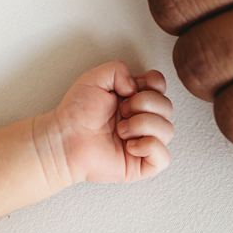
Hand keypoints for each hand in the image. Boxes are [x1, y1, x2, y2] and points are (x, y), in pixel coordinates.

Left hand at [49, 62, 172, 183]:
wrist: (64, 139)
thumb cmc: (76, 112)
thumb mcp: (95, 77)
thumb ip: (119, 69)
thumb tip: (137, 86)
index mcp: (136, 98)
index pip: (161, 85)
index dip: (150, 84)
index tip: (127, 91)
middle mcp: (144, 119)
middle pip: (168, 106)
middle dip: (144, 104)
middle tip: (121, 111)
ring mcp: (145, 142)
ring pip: (168, 130)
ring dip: (143, 125)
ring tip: (121, 130)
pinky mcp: (142, 164)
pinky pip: (164, 157)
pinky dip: (149, 147)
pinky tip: (129, 146)